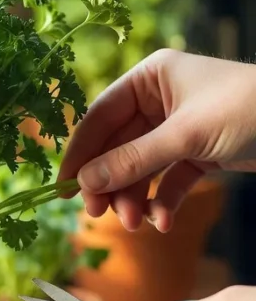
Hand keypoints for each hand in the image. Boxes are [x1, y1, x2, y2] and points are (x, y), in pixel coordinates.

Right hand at [58, 49, 255, 230]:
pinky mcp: (200, 150)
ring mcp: (179, 125)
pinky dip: (163, 201)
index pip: (101, 116)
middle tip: (97, 215)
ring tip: (136, 224)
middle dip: (110, 182)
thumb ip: (132, 160)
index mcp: (152, 76)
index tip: (64, 188)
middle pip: (118, 145)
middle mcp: (161, 97)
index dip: (81, 152)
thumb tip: (85, 183)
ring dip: (135, 197)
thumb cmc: (249, 109)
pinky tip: (163, 221)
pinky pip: (169, 178)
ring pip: (142, 166)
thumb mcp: (185, 136)